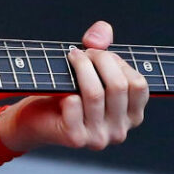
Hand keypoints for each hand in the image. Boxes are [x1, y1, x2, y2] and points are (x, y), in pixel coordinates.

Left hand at [0, 21, 148, 150]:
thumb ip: (102, 46)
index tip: (98, 53)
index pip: (138, 84)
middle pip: (118, 86)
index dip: (119, 63)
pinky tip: (60, 88)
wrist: (34, 119)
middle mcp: (120, 131)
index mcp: (132, 115)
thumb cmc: (67, 91)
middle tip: (80, 53)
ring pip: (95, 94)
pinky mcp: (76, 138)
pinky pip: (74, 105)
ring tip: (70, 58)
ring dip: (81, 67)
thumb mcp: (90, 67)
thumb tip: (101, 34)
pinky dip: (66, 90)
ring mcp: (99, 138)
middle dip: (99, 60)